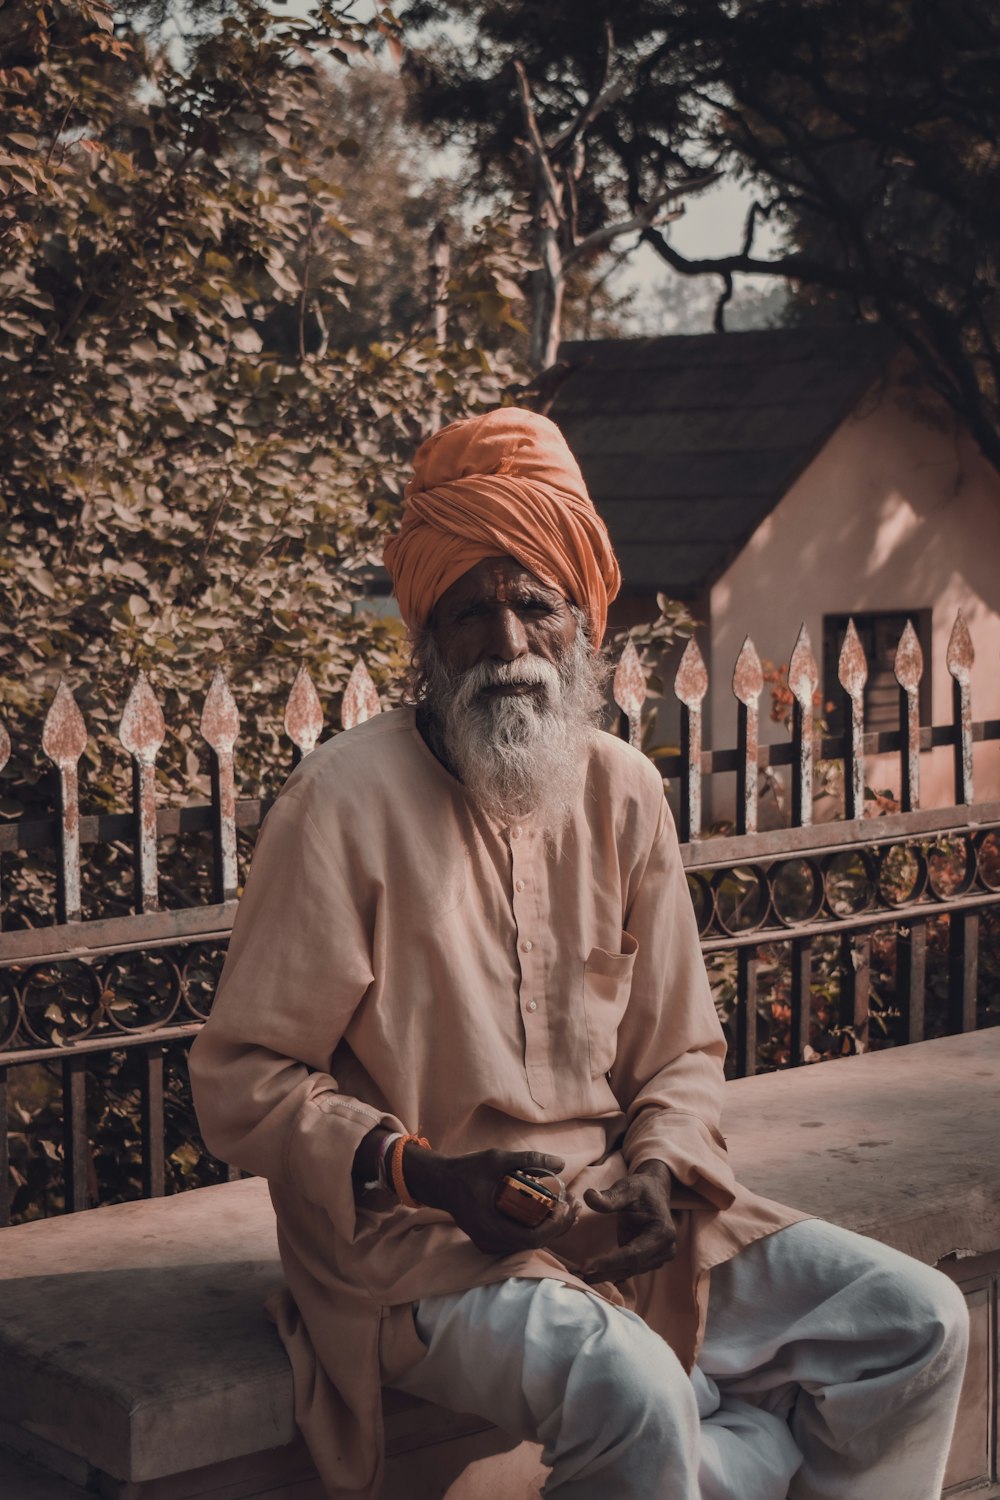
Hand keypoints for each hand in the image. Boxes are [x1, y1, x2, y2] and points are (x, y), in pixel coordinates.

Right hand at [404, 1145, 576, 1256]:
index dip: (555, 1225)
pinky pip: (520, 1239)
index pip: (532, 1238)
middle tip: (576, 1206)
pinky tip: (551, 1214)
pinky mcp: (492, 1240)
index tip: (567, 1206)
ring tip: (569, 1209)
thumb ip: (529, 1159)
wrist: (441, 1182)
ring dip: (551, 1228)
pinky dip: (538, 1228)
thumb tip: (561, 1163)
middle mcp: (491, 1243)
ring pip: (529, 1243)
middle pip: (534, 1243)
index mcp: (491, 1228)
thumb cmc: (467, 1170)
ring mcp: (491, 1244)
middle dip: (559, 1226)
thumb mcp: (496, 1159)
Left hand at [579, 1159, 676, 1284]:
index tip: (585, 1266)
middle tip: (580, 1276)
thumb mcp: (626, 1187)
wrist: (655, 1191)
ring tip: (583, 1278)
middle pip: (632, 1266)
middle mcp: (665, 1249)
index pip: (633, 1253)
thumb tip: (589, 1196)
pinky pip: (630, 1269)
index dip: (609, 1261)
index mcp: (662, 1232)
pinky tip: (595, 1276)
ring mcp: (660, 1257)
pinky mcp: (650, 1260)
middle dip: (605, 1272)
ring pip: (630, 1271)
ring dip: (607, 1275)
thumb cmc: (641, 1188)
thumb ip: (609, 1196)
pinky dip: (612, 1272)